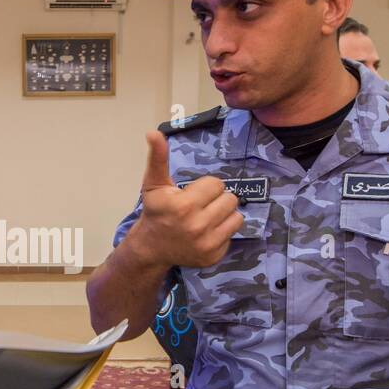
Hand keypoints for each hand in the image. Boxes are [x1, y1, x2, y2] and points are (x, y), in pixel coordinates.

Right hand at [126, 130, 242, 268]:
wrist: (151, 247)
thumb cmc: (156, 211)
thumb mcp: (154, 184)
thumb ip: (158, 157)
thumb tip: (154, 133)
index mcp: (184, 205)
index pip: (216, 184)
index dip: (205, 187)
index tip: (192, 195)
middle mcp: (197, 226)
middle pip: (230, 199)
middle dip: (216, 200)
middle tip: (200, 206)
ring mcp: (207, 243)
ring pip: (236, 216)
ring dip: (224, 214)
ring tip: (207, 217)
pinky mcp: (214, 256)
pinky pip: (233, 234)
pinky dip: (223, 231)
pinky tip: (207, 233)